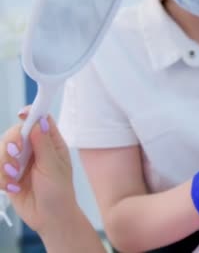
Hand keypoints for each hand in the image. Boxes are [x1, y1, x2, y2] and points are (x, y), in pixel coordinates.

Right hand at [0, 108, 77, 232]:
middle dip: (11, 144)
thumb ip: (43, 144)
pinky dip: (1, 178)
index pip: (40, 120)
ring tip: (15, 178)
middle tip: (15, 156)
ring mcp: (20, 161)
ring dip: (5, 164)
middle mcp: (34, 149)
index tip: (21, 114)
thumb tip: (38, 121)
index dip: (30, 114)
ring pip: (2, 150)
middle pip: (15, 133)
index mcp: (51, 143)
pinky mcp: (9, 174)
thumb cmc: (59, 192)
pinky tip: (13, 188)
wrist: (49, 218)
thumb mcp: (53, 167)